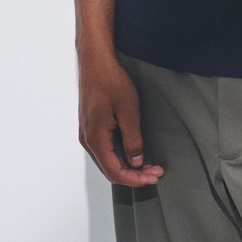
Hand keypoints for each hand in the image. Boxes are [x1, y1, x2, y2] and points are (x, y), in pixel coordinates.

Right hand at [78, 55, 163, 186]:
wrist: (95, 61)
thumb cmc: (109, 80)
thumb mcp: (128, 111)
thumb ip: (133, 140)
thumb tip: (136, 161)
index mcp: (94, 138)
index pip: (114, 172)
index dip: (135, 179)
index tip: (153, 176)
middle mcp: (87, 139)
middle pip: (109, 169)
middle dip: (133, 175)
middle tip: (154, 171)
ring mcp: (86, 132)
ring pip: (106, 160)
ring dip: (127, 165)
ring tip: (147, 163)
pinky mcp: (90, 125)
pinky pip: (104, 149)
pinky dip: (119, 154)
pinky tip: (133, 150)